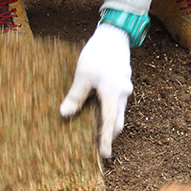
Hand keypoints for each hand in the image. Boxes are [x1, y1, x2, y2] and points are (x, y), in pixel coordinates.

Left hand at [60, 23, 132, 158]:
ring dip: (110, 123)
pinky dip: (110, 111)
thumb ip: (75, 96)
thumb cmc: (98, 53)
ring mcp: (125, 88)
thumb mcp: (82, 75)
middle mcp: (123, 94)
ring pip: (119, 112)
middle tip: (101, 148)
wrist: (114, 34)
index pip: (110, 124)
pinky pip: (118, 102)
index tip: (104, 155)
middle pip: (118, 122)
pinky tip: (99, 110)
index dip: (106, 141)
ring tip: (98, 132)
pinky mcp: (123, 82)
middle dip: (110, 136)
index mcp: (113, 94)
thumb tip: (64, 115)